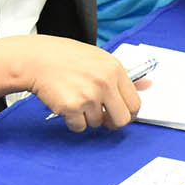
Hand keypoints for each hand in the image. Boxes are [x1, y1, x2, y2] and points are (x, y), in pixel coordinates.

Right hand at [19, 36, 147, 131]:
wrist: (36, 59)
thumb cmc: (66, 58)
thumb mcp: (98, 58)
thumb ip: (122, 75)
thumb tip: (148, 85)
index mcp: (114, 69)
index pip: (135, 103)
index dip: (127, 112)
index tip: (119, 112)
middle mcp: (104, 83)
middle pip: (122, 120)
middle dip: (112, 122)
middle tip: (101, 115)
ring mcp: (88, 96)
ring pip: (98, 124)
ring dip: (88, 118)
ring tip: (77, 100)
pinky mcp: (71, 107)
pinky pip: (80, 127)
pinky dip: (73, 121)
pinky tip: (66, 104)